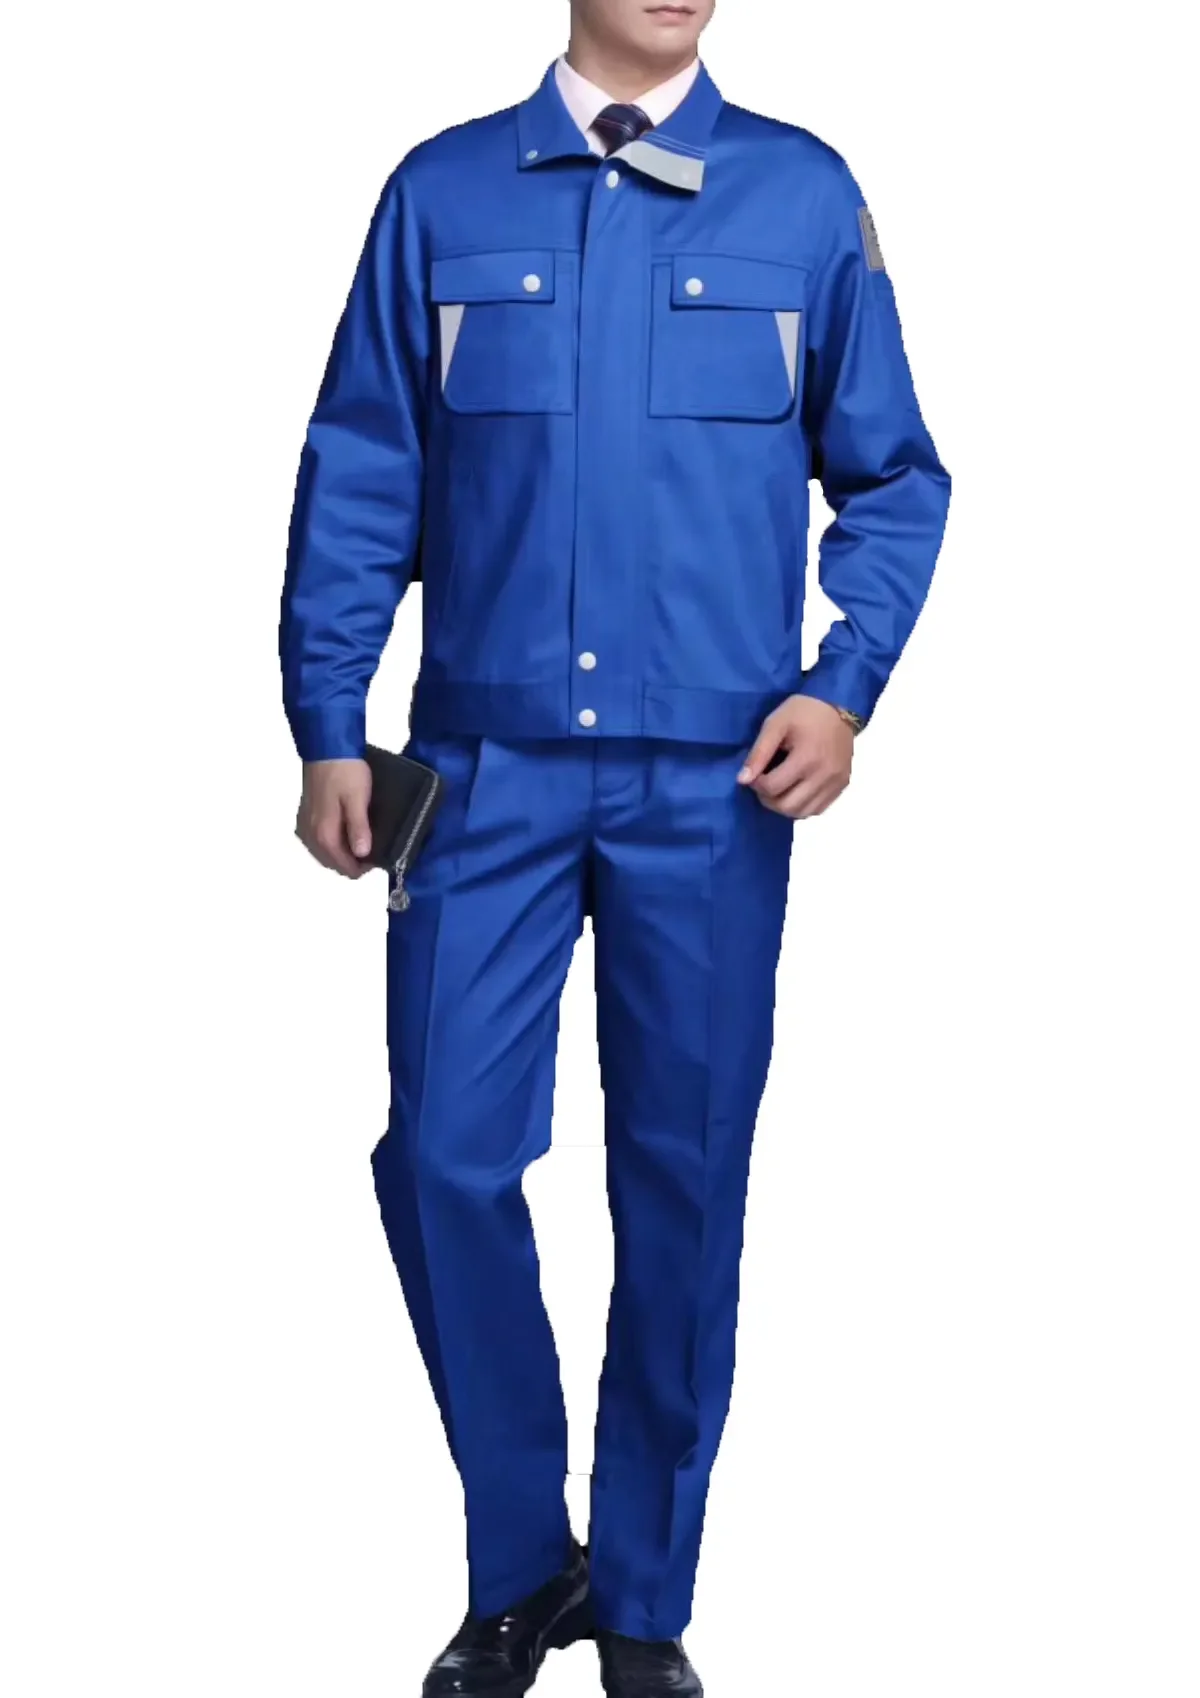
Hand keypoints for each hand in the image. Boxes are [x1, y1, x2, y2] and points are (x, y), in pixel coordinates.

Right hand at [296, 758, 372, 876]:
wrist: (325, 747)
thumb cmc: (345, 771)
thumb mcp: (358, 799)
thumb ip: (358, 828)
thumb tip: (362, 854)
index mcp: (324, 834)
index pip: (344, 867)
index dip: (363, 868)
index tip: (379, 857)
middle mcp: (310, 835)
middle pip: (333, 863)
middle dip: (353, 862)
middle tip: (373, 849)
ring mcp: (305, 826)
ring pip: (324, 853)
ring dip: (342, 853)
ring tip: (361, 841)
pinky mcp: (305, 816)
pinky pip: (317, 840)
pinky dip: (331, 842)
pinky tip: (344, 832)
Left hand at [738, 696, 854, 818]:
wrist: (839, 705)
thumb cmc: (803, 711)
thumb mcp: (775, 724)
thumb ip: (759, 753)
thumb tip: (743, 780)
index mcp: (807, 758)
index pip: (772, 788)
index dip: (756, 784)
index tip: (755, 773)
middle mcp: (824, 775)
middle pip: (788, 807)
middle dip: (768, 799)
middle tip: (764, 784)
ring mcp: (836, 783)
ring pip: (803, 813)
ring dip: (785, 806)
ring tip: (779, 788)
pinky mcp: (843, 785)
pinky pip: (818, 809)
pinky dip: (803, 806)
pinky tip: (796, 791)